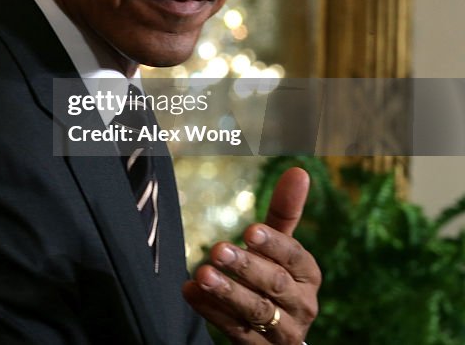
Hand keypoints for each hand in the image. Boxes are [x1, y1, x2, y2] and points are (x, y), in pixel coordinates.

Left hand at [183, 167, 321, 342]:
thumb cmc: (277, 277)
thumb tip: (299, 170)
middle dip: (246, 267)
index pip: (294, 257)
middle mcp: (301, 305)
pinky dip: (213, 312)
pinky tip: (191, 292)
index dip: (274, 245)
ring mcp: (283, 331)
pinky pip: (237, 332)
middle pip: (275, 285)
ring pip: (256, 311)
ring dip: (227, 292)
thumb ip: (285, 212)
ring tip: (201, 274)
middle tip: (217, 249)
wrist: (279, 336)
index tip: (249, 230)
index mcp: (308, 275)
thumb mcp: (281, 248)